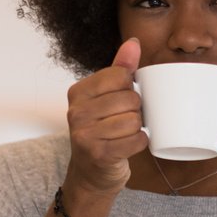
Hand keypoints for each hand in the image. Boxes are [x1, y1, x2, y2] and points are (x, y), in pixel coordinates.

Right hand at [62, 38, 146, 195]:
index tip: (121, 101)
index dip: (130, 89)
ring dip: (137, 128)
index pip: (120, 76)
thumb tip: (133, 43)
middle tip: (124, 121)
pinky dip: (139, 143)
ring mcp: (84, 134)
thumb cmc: (103, 130)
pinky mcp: (98, 154)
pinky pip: (136, 140)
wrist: (91, 173)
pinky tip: (128, 145)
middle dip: (136, 111)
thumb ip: (120, 68)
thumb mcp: (107, 97)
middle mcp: (76, 112)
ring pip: (134, 121)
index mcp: (78, 92)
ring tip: (125, 133)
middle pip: (130, 99)